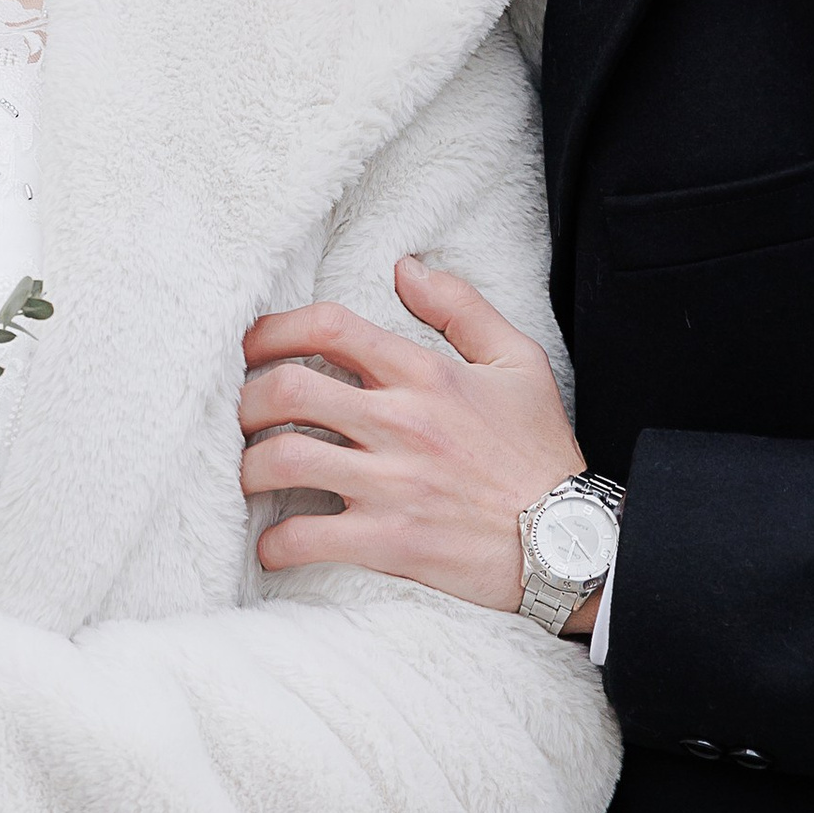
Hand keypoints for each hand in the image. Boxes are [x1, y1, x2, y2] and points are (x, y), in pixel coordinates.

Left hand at [239, 258, 586, 622]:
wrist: (574, 543)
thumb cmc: (541, 454)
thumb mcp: (518, 361)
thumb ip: (460, 307)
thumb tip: (404, 268)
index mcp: (424, 374)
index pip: (327, 328)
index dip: (273, 330)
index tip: (251, 346)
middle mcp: (400, 423)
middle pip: (287, 390)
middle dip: (245, 398)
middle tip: (239, 414)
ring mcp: (392, 484)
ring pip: (283, 461)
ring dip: (246, 467)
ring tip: (245, 474)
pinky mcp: (390, 542)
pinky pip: (307, 538)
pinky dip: (274, 544)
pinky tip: (270, 545)